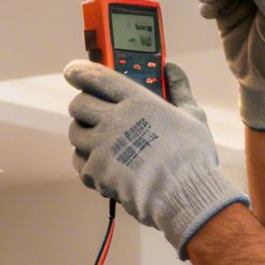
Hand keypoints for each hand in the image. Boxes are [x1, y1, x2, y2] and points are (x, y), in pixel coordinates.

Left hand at [65, 60, 248, 258]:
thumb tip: (171, 68)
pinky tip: (105, 166)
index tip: (72, 71)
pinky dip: (88, 164)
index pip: (97, 77)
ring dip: (84, 135)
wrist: (184, 195)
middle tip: (93, 113)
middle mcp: (114, 120)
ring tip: (101, 142)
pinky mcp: (96, 172)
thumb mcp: (192, 115)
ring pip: (74, 132)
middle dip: (83, 106)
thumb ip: (179, 88)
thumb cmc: (192, 157)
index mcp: (137, 101)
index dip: (79, 71)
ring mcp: (102, 147)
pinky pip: (80, 162)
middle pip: (78, 104)